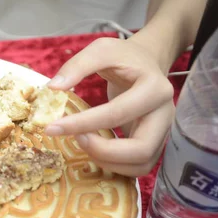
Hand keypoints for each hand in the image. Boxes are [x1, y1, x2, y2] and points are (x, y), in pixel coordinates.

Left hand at [45, 37, 174, 176]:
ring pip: (141, 165)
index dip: (82, 124)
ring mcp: (163, 133)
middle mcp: (165, 115)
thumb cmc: (124, 58)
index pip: (117, 113)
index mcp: (155, 88)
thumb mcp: (102, 50)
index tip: (53, 128)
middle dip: (102, 151)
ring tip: (85, 143)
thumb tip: (54, 88)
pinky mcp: (155, 145)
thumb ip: (77, 65)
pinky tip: (96, 150)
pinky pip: (138, 167)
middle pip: (140, 149)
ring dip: (108, 162)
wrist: (146, 64)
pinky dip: (115, 166)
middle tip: (76, 139)